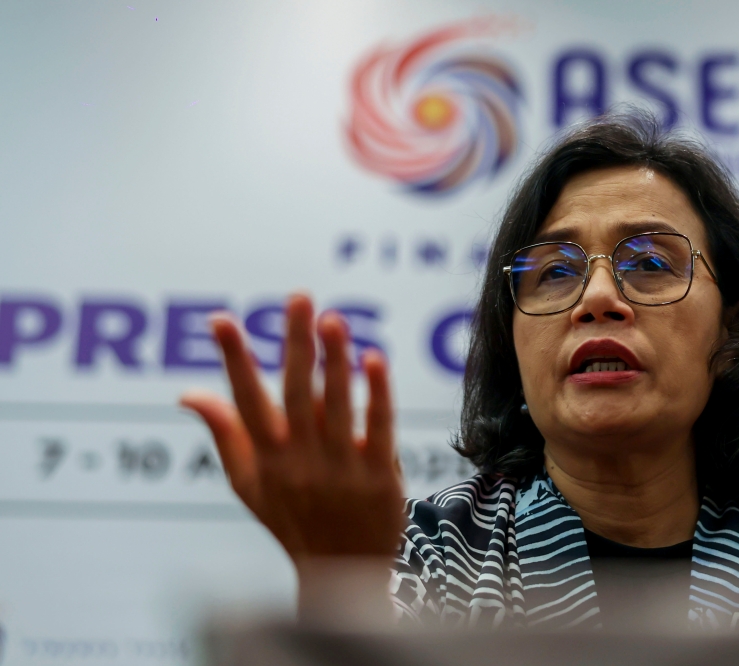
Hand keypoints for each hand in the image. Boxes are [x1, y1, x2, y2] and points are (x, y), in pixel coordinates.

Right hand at [180, 294, 403, 565]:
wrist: (343, 571)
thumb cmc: (291, 519)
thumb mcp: (248, 484)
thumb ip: (224, 434)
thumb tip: (186, 392)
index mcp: (265, 460)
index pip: (244, 401)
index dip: (232, 360)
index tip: (220, 320)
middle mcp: (300, 462)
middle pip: (296, 394)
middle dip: (295, 344)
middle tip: (298, 298)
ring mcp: (341, 469)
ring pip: (337, 407)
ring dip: (335, 361)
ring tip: (333, 320)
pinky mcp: (379, 476)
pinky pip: (378, 429)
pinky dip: (376, 394)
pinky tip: (374, 360)